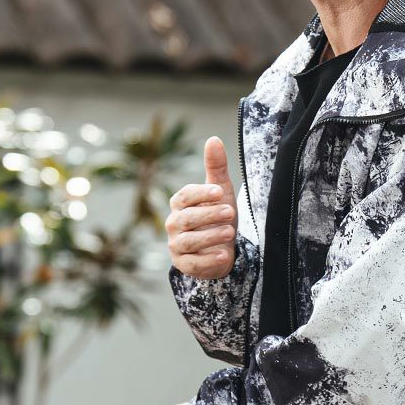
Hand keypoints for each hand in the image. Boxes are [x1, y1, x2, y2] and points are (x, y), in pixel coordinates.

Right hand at [166, 136, 237, 279]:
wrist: (222, 248)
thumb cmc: (218, 216)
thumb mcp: (220, 192)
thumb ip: (216, 167)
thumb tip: (213, 138)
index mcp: (180, 205)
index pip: (184, 196)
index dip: (200, 194)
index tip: (219, 192)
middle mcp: (174, 224)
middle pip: (186, 219)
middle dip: (208, 215)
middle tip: (230, 212)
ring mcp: (177, 246)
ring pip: (189, 241)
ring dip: (210, 236)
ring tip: (231, 231)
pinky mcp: (184, 265)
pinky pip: (193, 263)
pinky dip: (208, 260)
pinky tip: (224, 255)